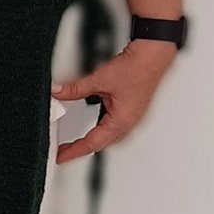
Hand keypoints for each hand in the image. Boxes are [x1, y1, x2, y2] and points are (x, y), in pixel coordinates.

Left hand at [51, 42, 175, 163]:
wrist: (154, 55)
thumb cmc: (137, 68)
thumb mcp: (99, 79)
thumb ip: (75, 89)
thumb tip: (58, 92)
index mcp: (121, 122)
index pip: (91, 144)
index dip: (73, 152)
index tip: (60, 157)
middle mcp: (129, 124)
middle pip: (101, 145)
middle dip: (81, 149)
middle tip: (63, 150)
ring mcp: (133, 119)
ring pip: (110, 139)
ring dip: (93, 141)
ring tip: (76, 142)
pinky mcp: (134, 111)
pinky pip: (116, 129)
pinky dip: (103, 131)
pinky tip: (97, 126)